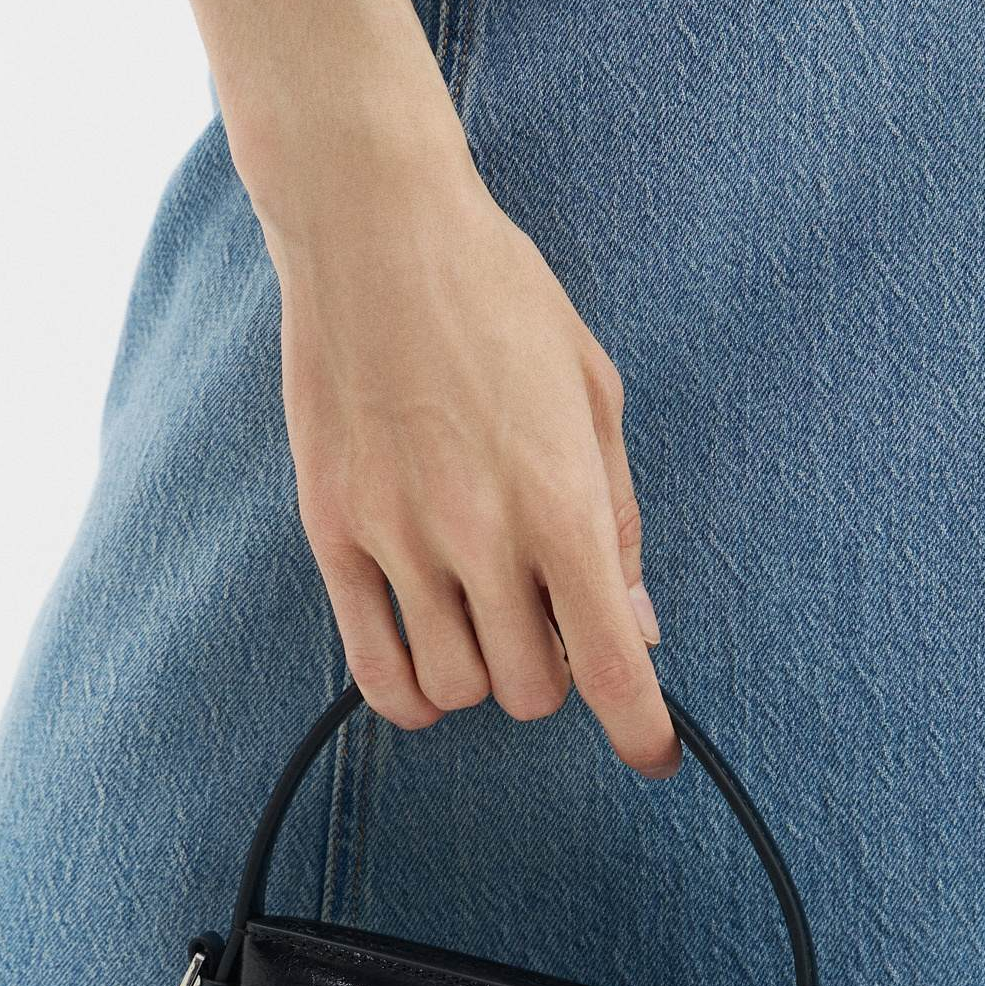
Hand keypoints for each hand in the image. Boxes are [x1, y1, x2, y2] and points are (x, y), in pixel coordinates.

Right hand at [264, 127, 679, 777]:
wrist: (375, 228)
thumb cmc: (500, 296)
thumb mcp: (593, 392)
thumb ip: (617, 518)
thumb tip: (637, 622)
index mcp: (562, 498)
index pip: (609, 660)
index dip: (640, 729)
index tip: (652, 757)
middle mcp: (480, 532)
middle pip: (529, 689)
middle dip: (553, 675)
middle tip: (548, 623)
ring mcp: (398, 537)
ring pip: (454, 687)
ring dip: (481, 675)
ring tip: (483, 620)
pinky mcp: (333, 531)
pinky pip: (370, 666)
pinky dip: (408, 693)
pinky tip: (427, 667)